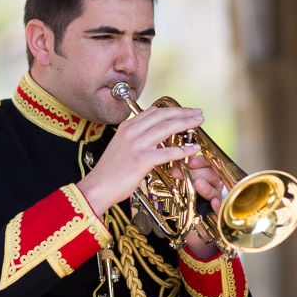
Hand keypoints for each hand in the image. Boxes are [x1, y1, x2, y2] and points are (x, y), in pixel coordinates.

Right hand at [77, 105, 204, 217]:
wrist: (97, 186)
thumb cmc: (110, 172)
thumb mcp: (121, 147)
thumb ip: (137, 138)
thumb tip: (155, 138)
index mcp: (126, 127)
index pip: (153, 111)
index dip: (172, 109)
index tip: (185, 110)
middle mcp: (131, 132)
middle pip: (162, 115)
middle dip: (183, 112)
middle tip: (198, 113)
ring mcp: (136, 145)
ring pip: (166, 128)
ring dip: (186, 123)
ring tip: (198, 123)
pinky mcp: (141, 160)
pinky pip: (167, 152)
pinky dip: (183, 150)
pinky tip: (193, 149)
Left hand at [178, 154, 225, 256]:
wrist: (189, 230)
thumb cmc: (184, 205)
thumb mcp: (179, 188)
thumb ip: (180, 176)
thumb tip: (174, 165)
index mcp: (206, 176)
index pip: (209, 163)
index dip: (201, 160)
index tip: (190, 161)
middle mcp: (214, 186)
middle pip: (212, 174)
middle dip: (196, 172)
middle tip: (179, 172)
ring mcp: (216, 199)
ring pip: (216, 189)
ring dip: (206, 186)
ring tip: (196, 184)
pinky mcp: (217, 213)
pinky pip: (221, 208)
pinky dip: (217, 205)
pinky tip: (213, 203)